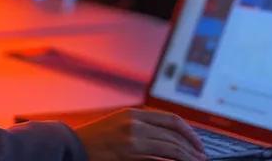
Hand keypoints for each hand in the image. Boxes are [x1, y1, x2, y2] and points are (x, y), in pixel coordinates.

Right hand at [72, 109, 206, 160]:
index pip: (172, 119)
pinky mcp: (128, 155)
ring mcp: (131, 140)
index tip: (198, 143)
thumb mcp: (119, 124)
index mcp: (134, 113)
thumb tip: (168, 137)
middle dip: (191, 148)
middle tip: (201, 158)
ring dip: (186, 158)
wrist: (70, 147)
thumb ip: (142, 127)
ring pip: (170, 148)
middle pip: (173, 135)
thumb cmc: (94, 139)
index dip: (189, 132)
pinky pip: (157, 160)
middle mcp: (135, 124)